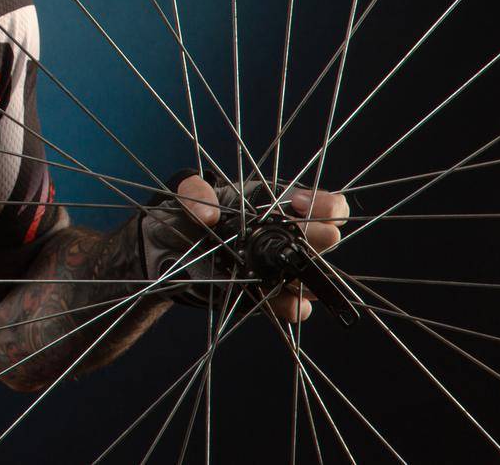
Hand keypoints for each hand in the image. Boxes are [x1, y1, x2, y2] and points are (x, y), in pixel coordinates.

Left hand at [168, 175, 349, 322]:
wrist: (174, 251)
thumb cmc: (194, 215)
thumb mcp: (190, 195)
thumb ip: (194, 192)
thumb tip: (208, 213)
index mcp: (283, 206)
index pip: (325, 205)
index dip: (324, 204)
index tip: (299, 204)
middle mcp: (290, 237)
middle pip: (325, 239)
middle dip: (318, 238)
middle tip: (299, 237)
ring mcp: (282, 267)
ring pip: (314, 276)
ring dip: (310, 277)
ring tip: (295, 275)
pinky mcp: (269, 294)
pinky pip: (291, 304)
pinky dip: (293, 306)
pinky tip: (291, 305)